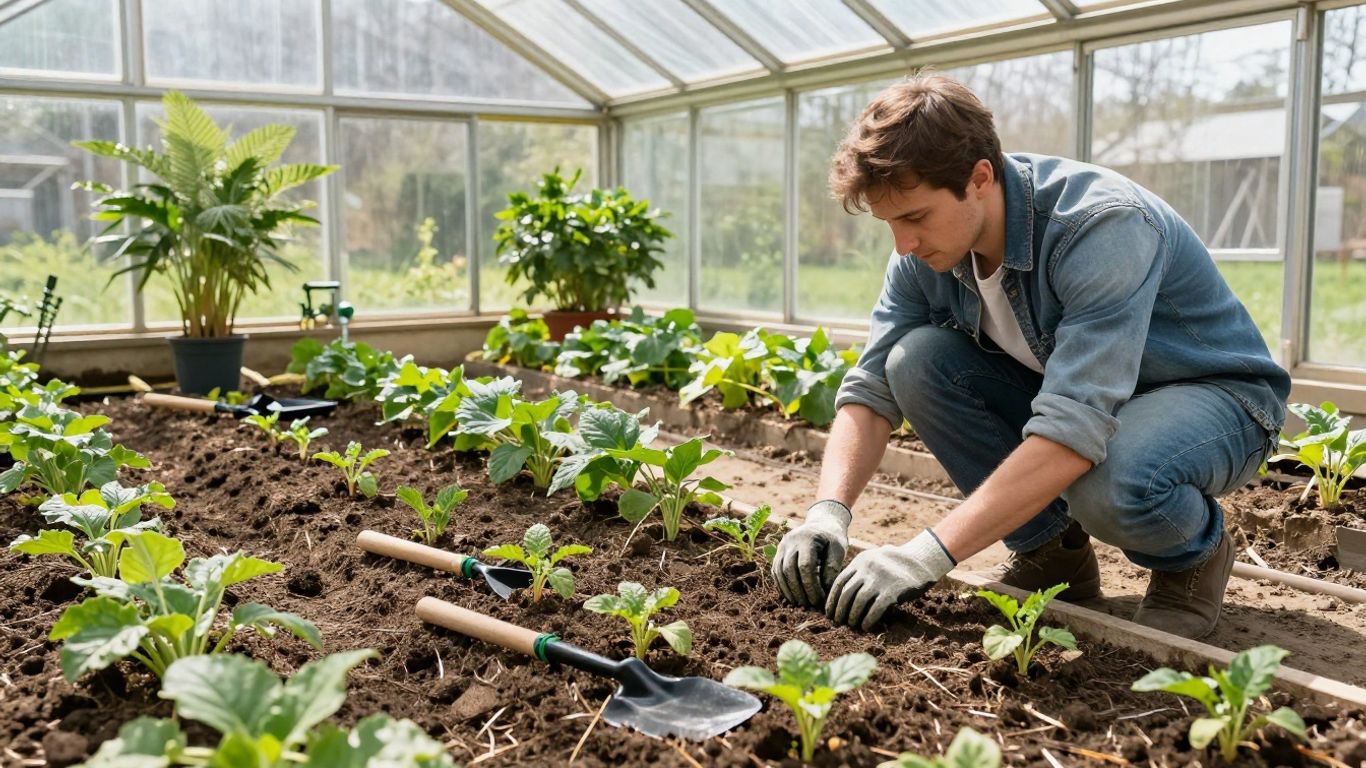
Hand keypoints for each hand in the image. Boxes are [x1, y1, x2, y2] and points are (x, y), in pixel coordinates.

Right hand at [772, 500, 850, 607]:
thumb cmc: (833, 539)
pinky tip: (790, 596)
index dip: (811, 586)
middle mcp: (791, 540)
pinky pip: (776, 570)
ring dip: (788, 590)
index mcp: (807, 538)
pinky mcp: (778, 551)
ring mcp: (782, 545)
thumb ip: (832, 568)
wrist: (821, 523)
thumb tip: (824, 591)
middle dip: (798, 590)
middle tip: (807, 605)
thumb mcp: (838, 550)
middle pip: (789, 570)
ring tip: (798, 603)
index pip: (805, 566)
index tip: (818, 600)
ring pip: (779, 571)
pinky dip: (781, 584)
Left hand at [826, 530, 955, 631]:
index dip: (832, 599)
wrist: (920, 561)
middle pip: (847, 593)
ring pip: (859, 601)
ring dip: (852, 616)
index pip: (839, 582)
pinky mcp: (892, 590)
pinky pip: (876, 608)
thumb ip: (859, 572)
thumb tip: (842, 595)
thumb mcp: (874, 560)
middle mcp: (868, 569)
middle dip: (839, 610)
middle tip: (837, 622)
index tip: (828, 612)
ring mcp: (880, 579)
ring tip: (851, 625)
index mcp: (860, 561)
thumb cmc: (894, 565)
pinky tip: (865, 626)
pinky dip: (868, 619)